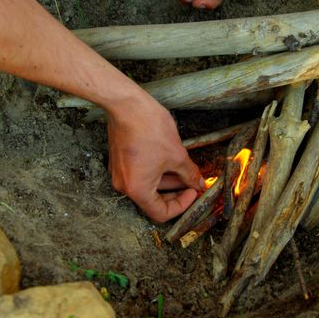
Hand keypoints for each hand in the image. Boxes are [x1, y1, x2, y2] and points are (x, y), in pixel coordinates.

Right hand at [106, 94, 203, 222]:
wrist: (126, 104)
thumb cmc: (149, 128)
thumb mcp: (177, 154)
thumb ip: (189, 174)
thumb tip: (198, 184)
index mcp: (137, 190)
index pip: (161, 213)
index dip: (181, 205)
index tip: (193, 191)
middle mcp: (124, 186)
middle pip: (154, 200)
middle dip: (176, 191)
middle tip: (193, 182)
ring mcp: (119, 173)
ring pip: (148, 184)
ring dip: (168, 180)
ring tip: (185, 168)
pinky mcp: (119, 160)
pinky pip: (140, 173)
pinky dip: (157, 171)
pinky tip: (170, 160)